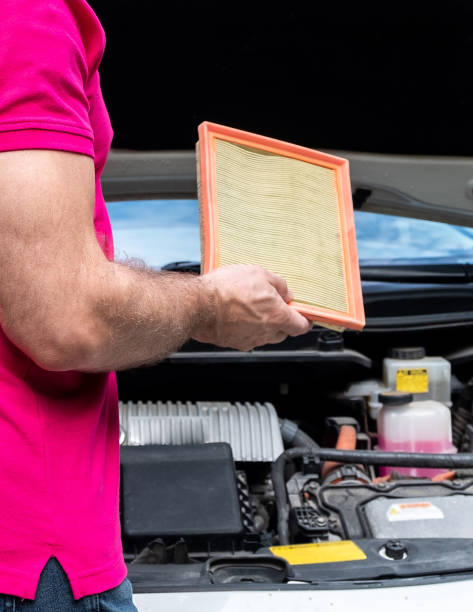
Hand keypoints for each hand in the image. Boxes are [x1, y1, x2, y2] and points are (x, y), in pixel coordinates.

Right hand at [193, 264, 311, 350]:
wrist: (198, 305)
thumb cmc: (226, 290)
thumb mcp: (259, 274)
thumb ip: (279, 285)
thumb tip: (286, 292)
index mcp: (277, 317)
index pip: (301, 326)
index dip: (304, 320)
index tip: (303, 314)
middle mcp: (266, 333)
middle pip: (283, 332)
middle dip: (281, 320)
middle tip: (272, 304)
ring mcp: (249, 340)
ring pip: (265, 336)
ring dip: (263, 325)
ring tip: (250, 307)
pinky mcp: (233, 343)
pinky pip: (247, 337)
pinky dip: (246, 328)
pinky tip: (236, 314)